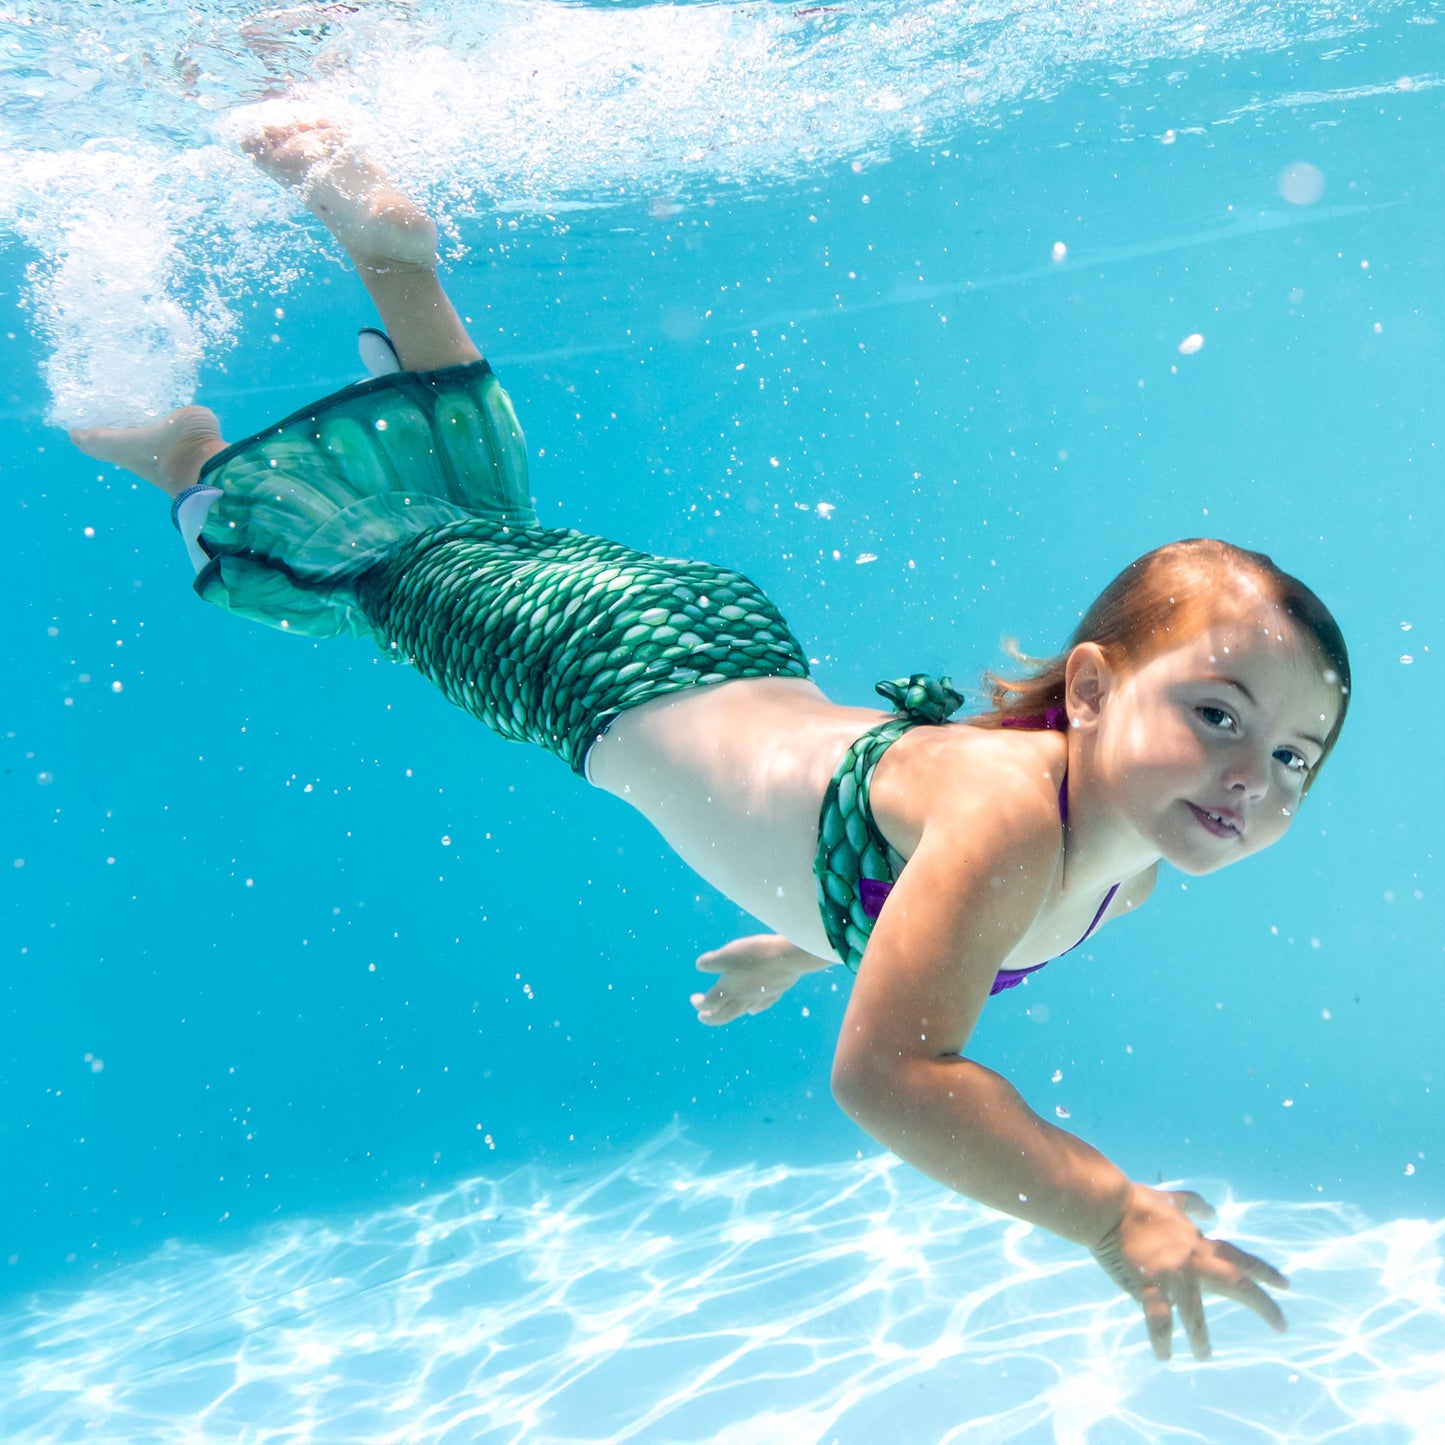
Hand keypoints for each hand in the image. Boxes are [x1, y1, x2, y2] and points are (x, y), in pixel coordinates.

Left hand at [690, 934, 813, 1024]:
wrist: (789, 957)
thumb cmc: (755, 954)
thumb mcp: (727, 954)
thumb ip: (711, 962)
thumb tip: (699, 965)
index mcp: (729, 989)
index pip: (709, 1003)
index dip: (699, 1004)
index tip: (694, 999)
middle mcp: (743, 997)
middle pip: (723, 1015)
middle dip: (711, 1018)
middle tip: (702, 1017)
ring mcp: (760, 997)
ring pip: (741, 1012)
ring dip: (729, 1015)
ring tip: (724, 1014)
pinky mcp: (775, 992)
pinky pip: (760, 1006)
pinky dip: (753, 1009)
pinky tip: (753, 1009)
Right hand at [1090, 1183, 1288, 1359]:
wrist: (1107, 1205)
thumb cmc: (1135, 1201)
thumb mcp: (1170, 1200)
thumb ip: (1193, 1204)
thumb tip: (1213, 1211)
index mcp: (1198, 1241)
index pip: (1240, 1257)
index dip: (1265, 1271)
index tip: (1288, 1286)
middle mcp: (1194, 1258)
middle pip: (1237, 1283)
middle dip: (1263, 1304)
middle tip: (1281, 1325)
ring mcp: (1173, 1273)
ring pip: (1196, 1313)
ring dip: (1201, 1337)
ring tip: (1204, 1356)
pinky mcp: (1148, 1284)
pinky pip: (1159, 1320)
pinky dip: (1162, 1340)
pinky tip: (1164, 1356)